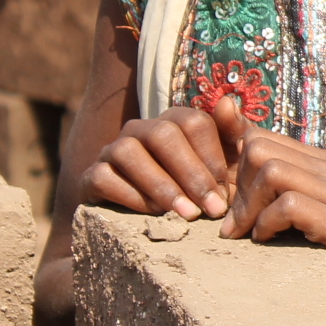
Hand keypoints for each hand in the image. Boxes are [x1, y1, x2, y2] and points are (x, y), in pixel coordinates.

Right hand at [82, 95, 249, 220]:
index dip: (212, 157)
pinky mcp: (91, 176)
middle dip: (191, 173)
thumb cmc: (197, 190)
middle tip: (211, 208)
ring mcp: (113, 150)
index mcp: (174, 121)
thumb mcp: (224, 166)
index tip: (225, 193)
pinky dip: (130, 195)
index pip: (193, 122)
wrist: (151, 223)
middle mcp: (141, 129)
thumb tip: (227, 102)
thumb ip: (233, 134)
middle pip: (163, 134)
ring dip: (161, 184)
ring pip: (128, 152)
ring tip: (186, 214)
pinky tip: (153, 213)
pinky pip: (104, 177)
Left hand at [220, 130, 325, 285]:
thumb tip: (223, 102)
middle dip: (238, 190)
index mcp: (317, 160)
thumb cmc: (300, 251)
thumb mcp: (267, 202)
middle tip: (237, 225)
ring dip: (249, 209)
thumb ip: (246, 159)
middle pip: (260, 150)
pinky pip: (289, 204)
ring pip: (272, 172)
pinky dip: (266, 225)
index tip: (232, 206)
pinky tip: (267, 241)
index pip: (258, 137)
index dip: (234, 172)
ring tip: (250, 234)